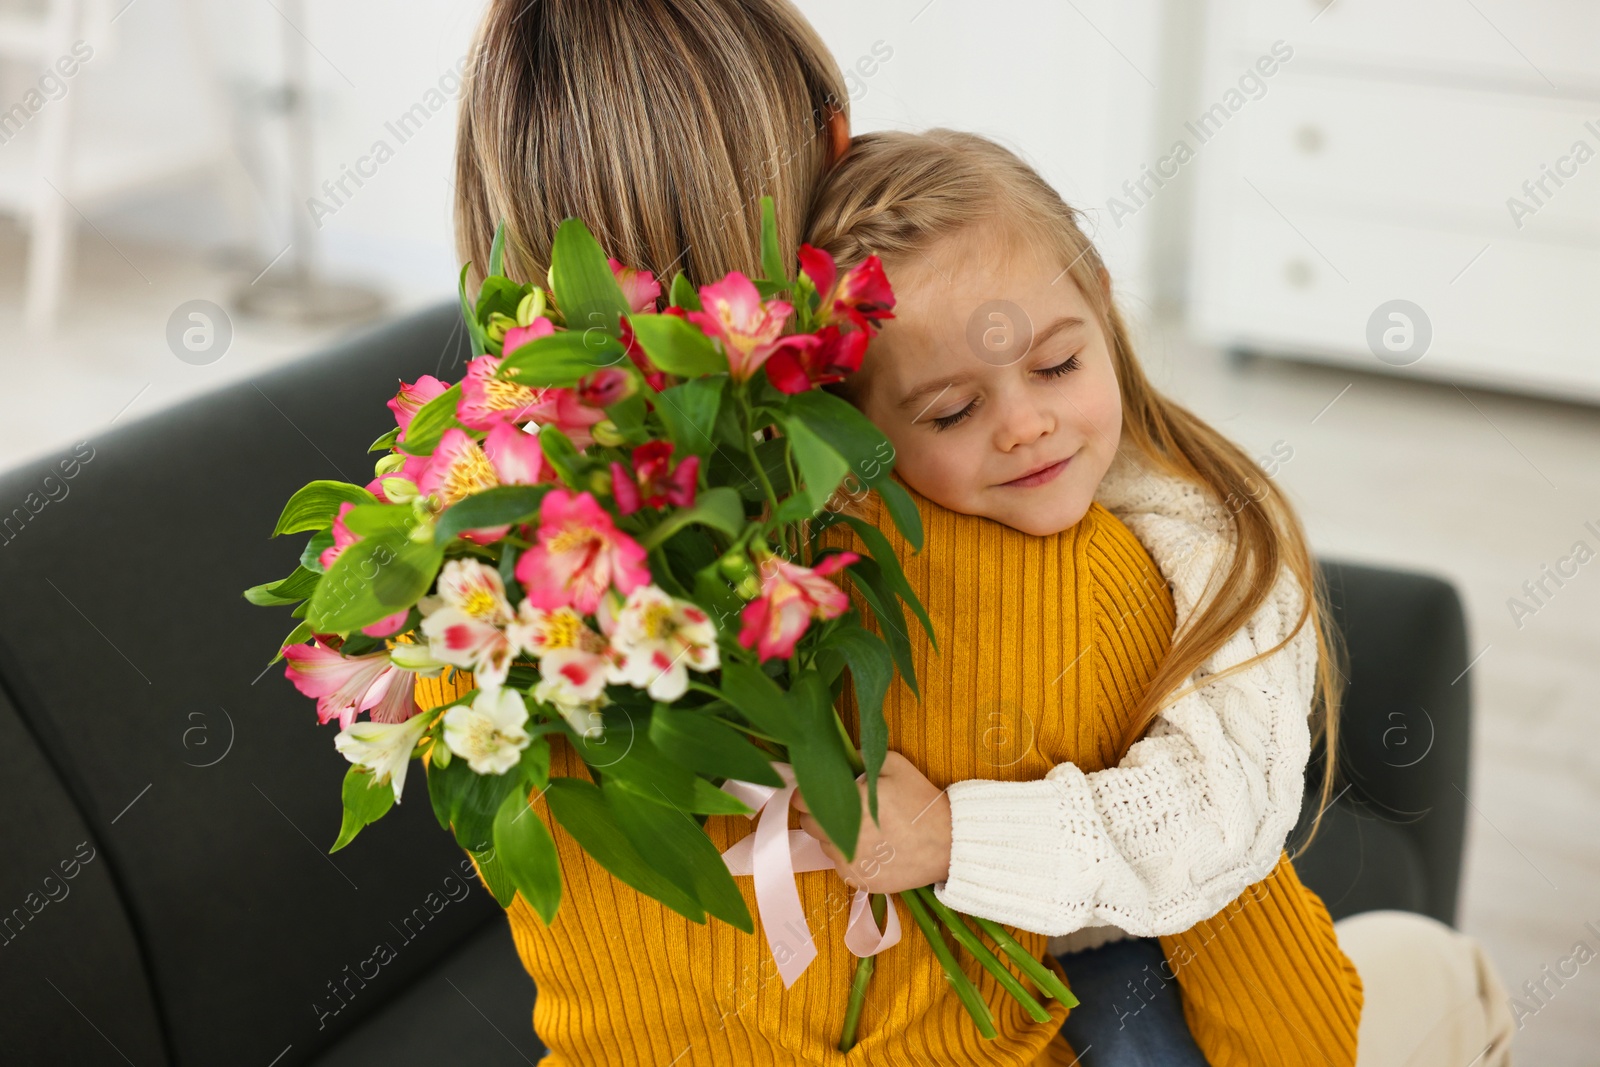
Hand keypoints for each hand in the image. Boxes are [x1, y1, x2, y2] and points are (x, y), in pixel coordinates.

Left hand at [791, 751, 951, 893]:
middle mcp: (843, 837)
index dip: (805, 795)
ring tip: (861, 830)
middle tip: (841, 810)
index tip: (813, 793)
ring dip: (834, 837)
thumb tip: (838, 758)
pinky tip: (871, 849)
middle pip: (809, 825)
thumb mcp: (895, 765)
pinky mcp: (860, 881)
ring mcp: (851, 862)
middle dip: (818, 815)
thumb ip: (861, 758)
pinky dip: (849, 858)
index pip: (802, 802)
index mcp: (848, 805)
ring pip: (825, 847)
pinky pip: (841, 867)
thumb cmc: (921, 801)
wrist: (948, 843)